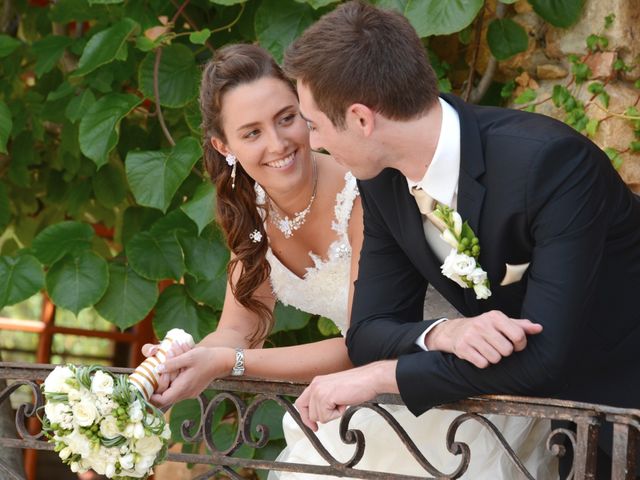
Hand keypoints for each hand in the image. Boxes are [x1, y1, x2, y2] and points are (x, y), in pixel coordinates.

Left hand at [150, 346, 235, 407]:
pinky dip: (174, 381)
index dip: (151, 397)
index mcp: (183, 387)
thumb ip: (172, 364)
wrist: (223, 360)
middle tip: (153, 375)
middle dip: (158, 386)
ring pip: (172, 392)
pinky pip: (179, 389)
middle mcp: (186, 393)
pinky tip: (175, 369)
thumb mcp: (188, 357)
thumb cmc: (206, 358)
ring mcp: (190, 392)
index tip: (144, 389)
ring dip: (166, 382)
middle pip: (165, 397)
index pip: (162, 400)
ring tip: (164, 369)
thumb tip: (157, 369)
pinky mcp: (193, 389)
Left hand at [295, 360, 397, 430]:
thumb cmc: (357, 384)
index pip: (301, 403)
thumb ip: (324, 398)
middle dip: (322, 417)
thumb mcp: (334, 390)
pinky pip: (326, 417)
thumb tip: (319, 413)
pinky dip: (337, 414)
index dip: (305, 417)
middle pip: (309, 413)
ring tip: (342, 402)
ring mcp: (319, 391)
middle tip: (333, 414)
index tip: (313, 426)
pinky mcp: (325, 398)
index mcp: (316, 383)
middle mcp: (315, 386)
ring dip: (332, 415)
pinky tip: (343, 403)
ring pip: (318, 417)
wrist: (368, 379)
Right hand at [425, 310, 542, 367]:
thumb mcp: (501, 323)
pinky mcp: (462, 348)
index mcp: (494, 316)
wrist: (455, 331)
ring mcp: (471, 336)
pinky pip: (483, 363)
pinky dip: (483, 363)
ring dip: (493, 358)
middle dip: (505, 352)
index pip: (518, 335)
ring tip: (487, 350)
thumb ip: (521, 326)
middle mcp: (482, 324)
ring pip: (495, 358)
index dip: (520, 344)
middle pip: (507, 350)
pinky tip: (478, 355)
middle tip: (498, 347)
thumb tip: (539, 328)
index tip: (515, 345)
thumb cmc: (484, 328)